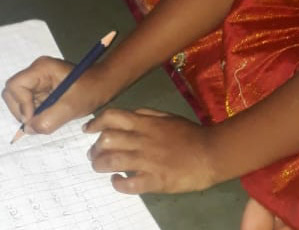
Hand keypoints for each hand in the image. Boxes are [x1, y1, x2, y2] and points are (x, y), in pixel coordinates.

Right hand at [2, 56, 110, 133]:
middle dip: (21, 111)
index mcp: (41, 68)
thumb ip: (48, 120)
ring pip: (18, 101)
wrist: (104, 85)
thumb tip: (28, 129)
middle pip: (12, 93)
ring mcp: (37, 81)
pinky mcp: (41, 91)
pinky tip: (50, 116)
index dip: (20, 104)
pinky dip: (34, 115)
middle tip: (37, 122)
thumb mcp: (71, 107)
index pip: (15, 86)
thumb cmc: (91, 90)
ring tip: (47, 118)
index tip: (33, 118)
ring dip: (28, 114)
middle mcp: (36, 72)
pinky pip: (28, 105)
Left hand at [84, 108, 216, 193]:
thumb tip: (127, 115)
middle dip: (95, 147)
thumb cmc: (189, 134)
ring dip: (100, 165)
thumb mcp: (166, 116)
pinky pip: (128, 184)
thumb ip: (146, 114)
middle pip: (107, 140)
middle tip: (94, 154)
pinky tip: (117, 181)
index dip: (95, 123)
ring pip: (113, 161)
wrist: (210, 153)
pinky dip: (117, 183)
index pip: (112, 117)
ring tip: (100, 167)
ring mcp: (147, 161)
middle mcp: (142, 140)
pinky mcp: (154, 180)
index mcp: (145, 123)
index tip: (88, 130)